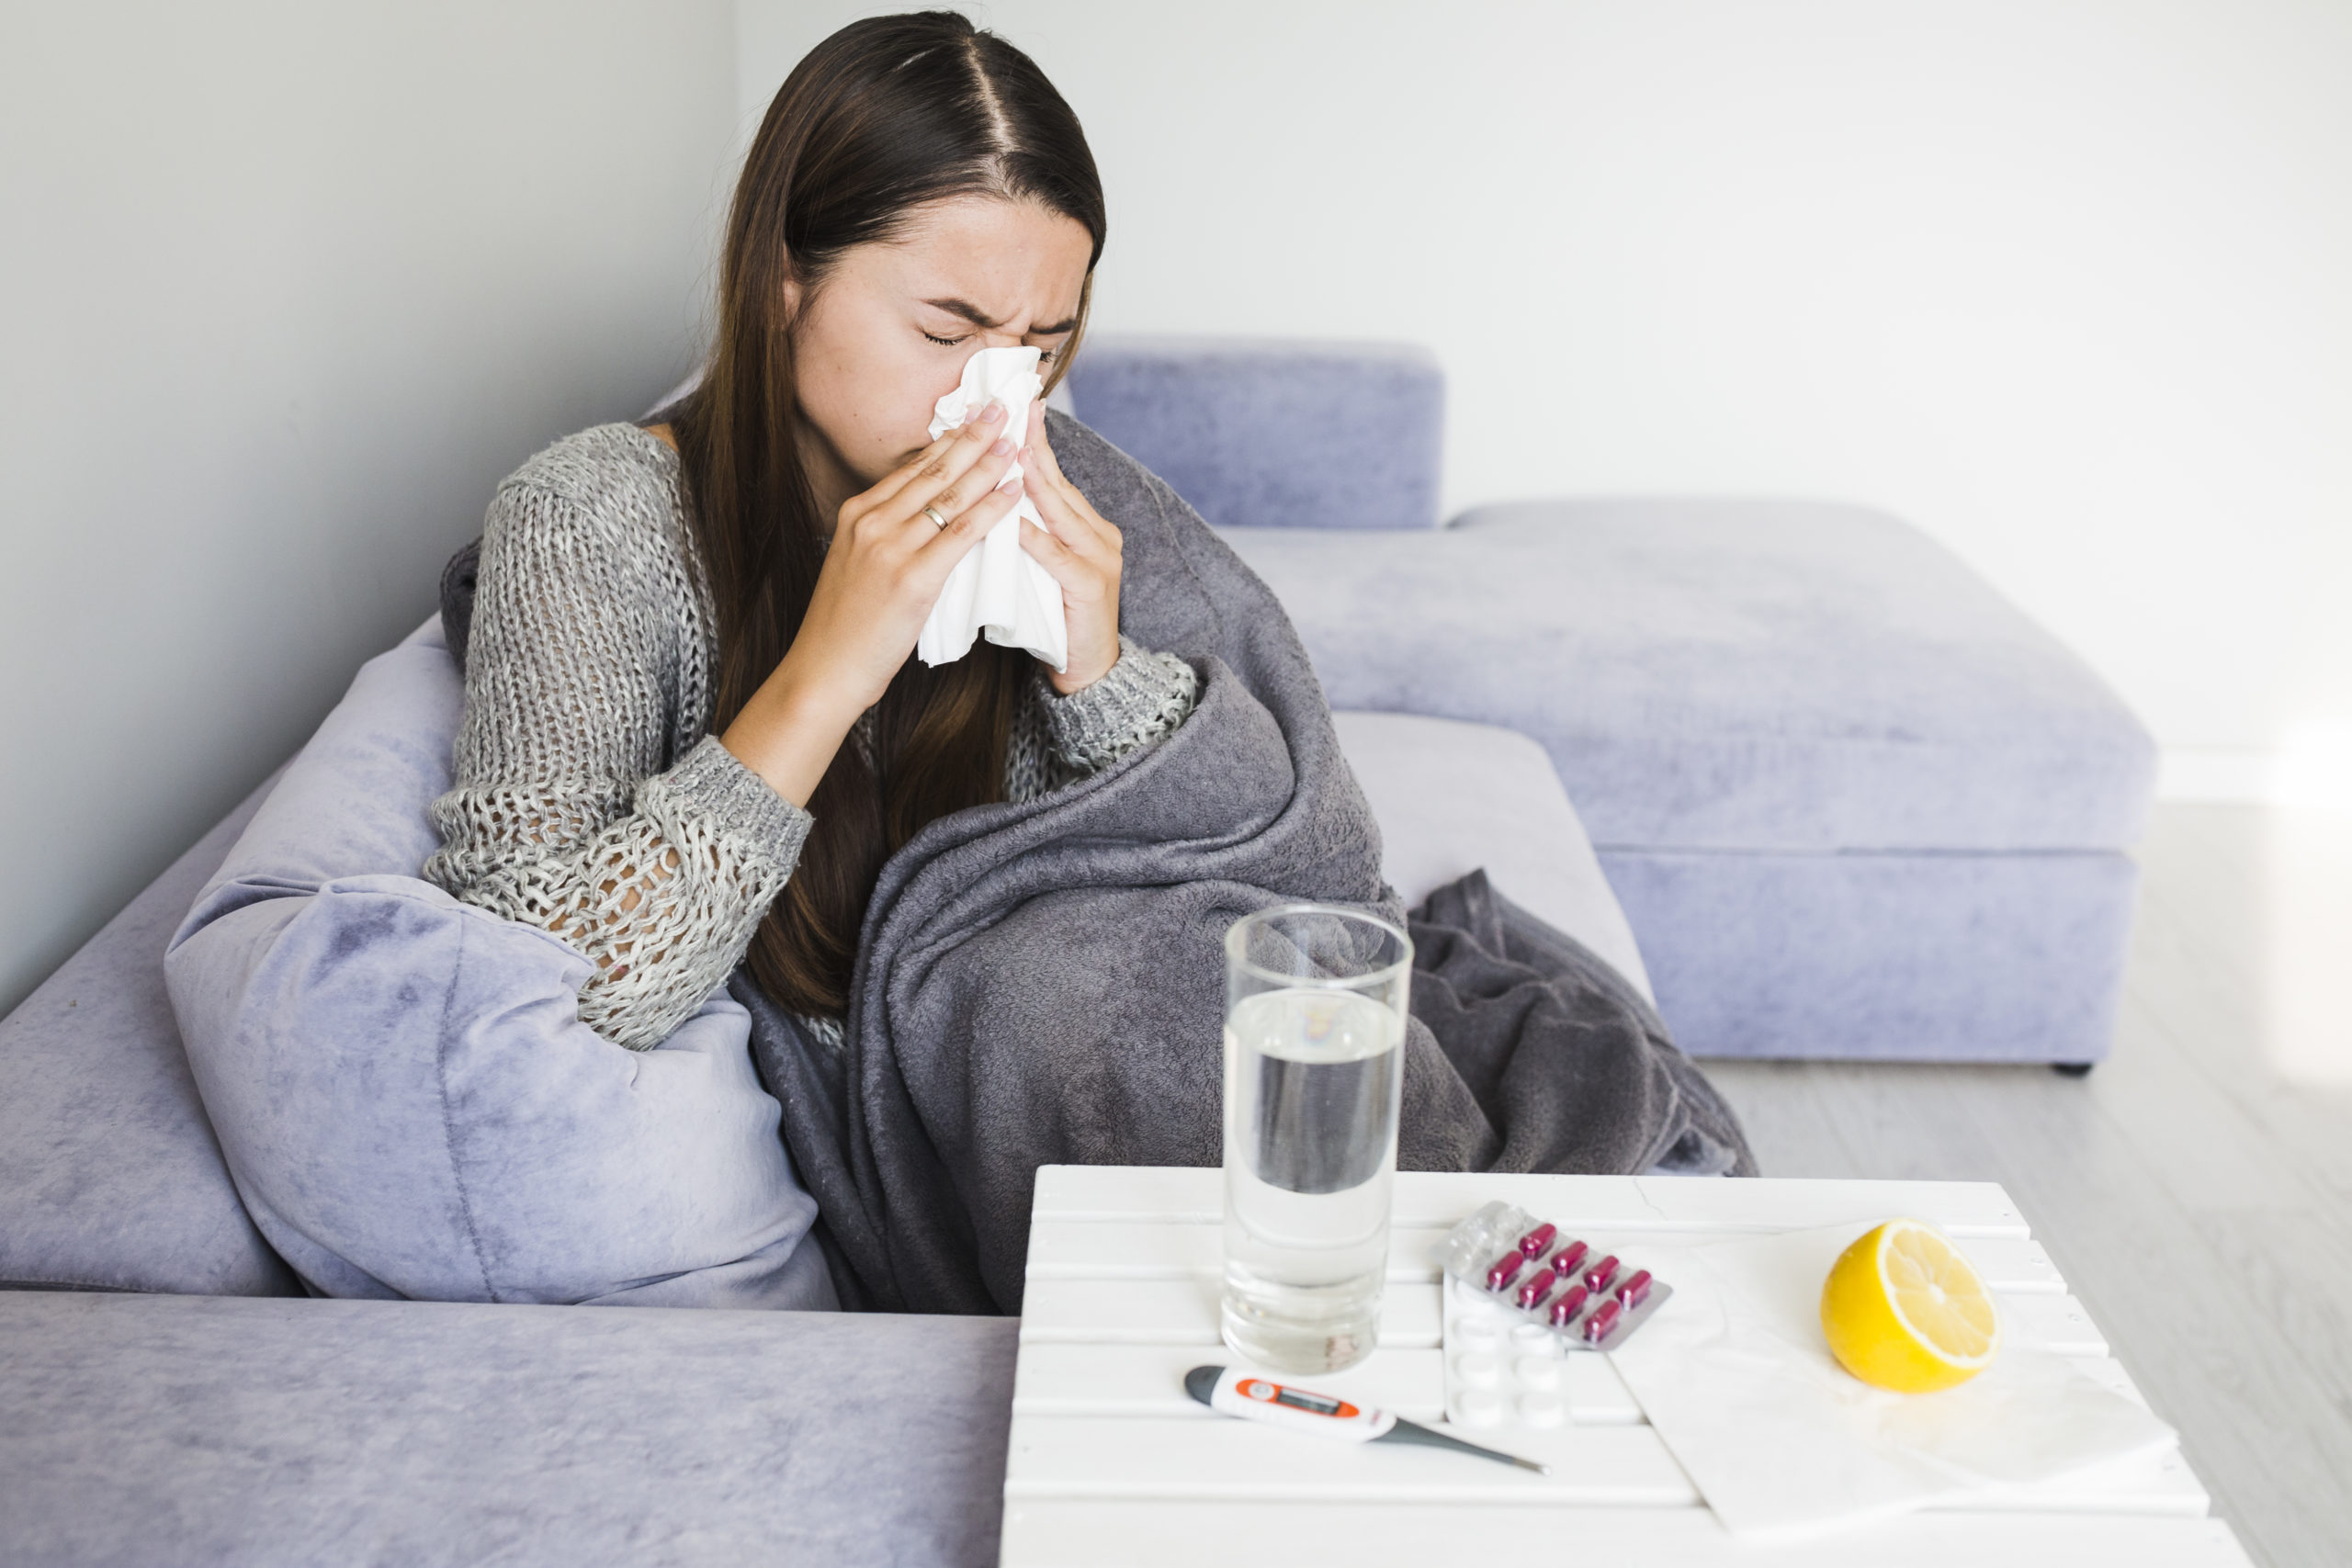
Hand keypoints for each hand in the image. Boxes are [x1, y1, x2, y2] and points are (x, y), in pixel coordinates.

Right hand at [719, 401, 1021, 803]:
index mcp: (857, 513)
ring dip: (988, 462)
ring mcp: (890, 546)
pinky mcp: (912, 578)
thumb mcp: (856, 566)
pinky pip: (961, 533)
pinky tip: (1014, 491)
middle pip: (933, 468)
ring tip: (1017, 439)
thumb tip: (922, 518)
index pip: (912, 467)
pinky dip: (991, 507)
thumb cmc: (844, 629)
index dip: (948, 440)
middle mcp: (871, 520)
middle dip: (972, 435)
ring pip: (950, 493)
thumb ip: (886, 537)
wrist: (823, 672)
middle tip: (1002, 406)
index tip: (974, 417)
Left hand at [1018, 412, 1123, 692]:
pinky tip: (1015, 522)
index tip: (1008, 406)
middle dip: (1031, 445)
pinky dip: (1036, 539)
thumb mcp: (1035, 564)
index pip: (1050, 474)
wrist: (1085, 670)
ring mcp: (1098, 558)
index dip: (1029, 440)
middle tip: (1007, 411)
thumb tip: (982, 493)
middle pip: (1056, 483)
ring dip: (1033, 482)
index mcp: (1081, 524)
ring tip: (1007, 454)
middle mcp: (1096, 533)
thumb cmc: (1052, 616)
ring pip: (1060, 513)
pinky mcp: (1091, 587)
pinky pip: (1059, 557)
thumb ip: (1021, 529)